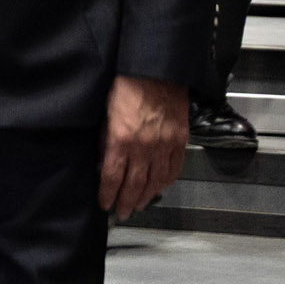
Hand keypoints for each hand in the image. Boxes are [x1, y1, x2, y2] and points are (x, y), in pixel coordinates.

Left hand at [98, 74, 189, 218]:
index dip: (108, 194)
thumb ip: (107, 140)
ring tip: (139, 205)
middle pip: (135, 184)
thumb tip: (105, 160)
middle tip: (122, 213)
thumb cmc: (126, 86)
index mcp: (121, 139)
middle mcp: (144, 147)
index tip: (105, 204)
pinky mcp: (179, 140)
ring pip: (156, 181)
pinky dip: (167, 182)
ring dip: (147, 196)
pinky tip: (160, 188)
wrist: (156, 70)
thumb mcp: (106, 113)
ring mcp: (164, 145)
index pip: (112, 176)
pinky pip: (174, 168)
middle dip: (127, 202)